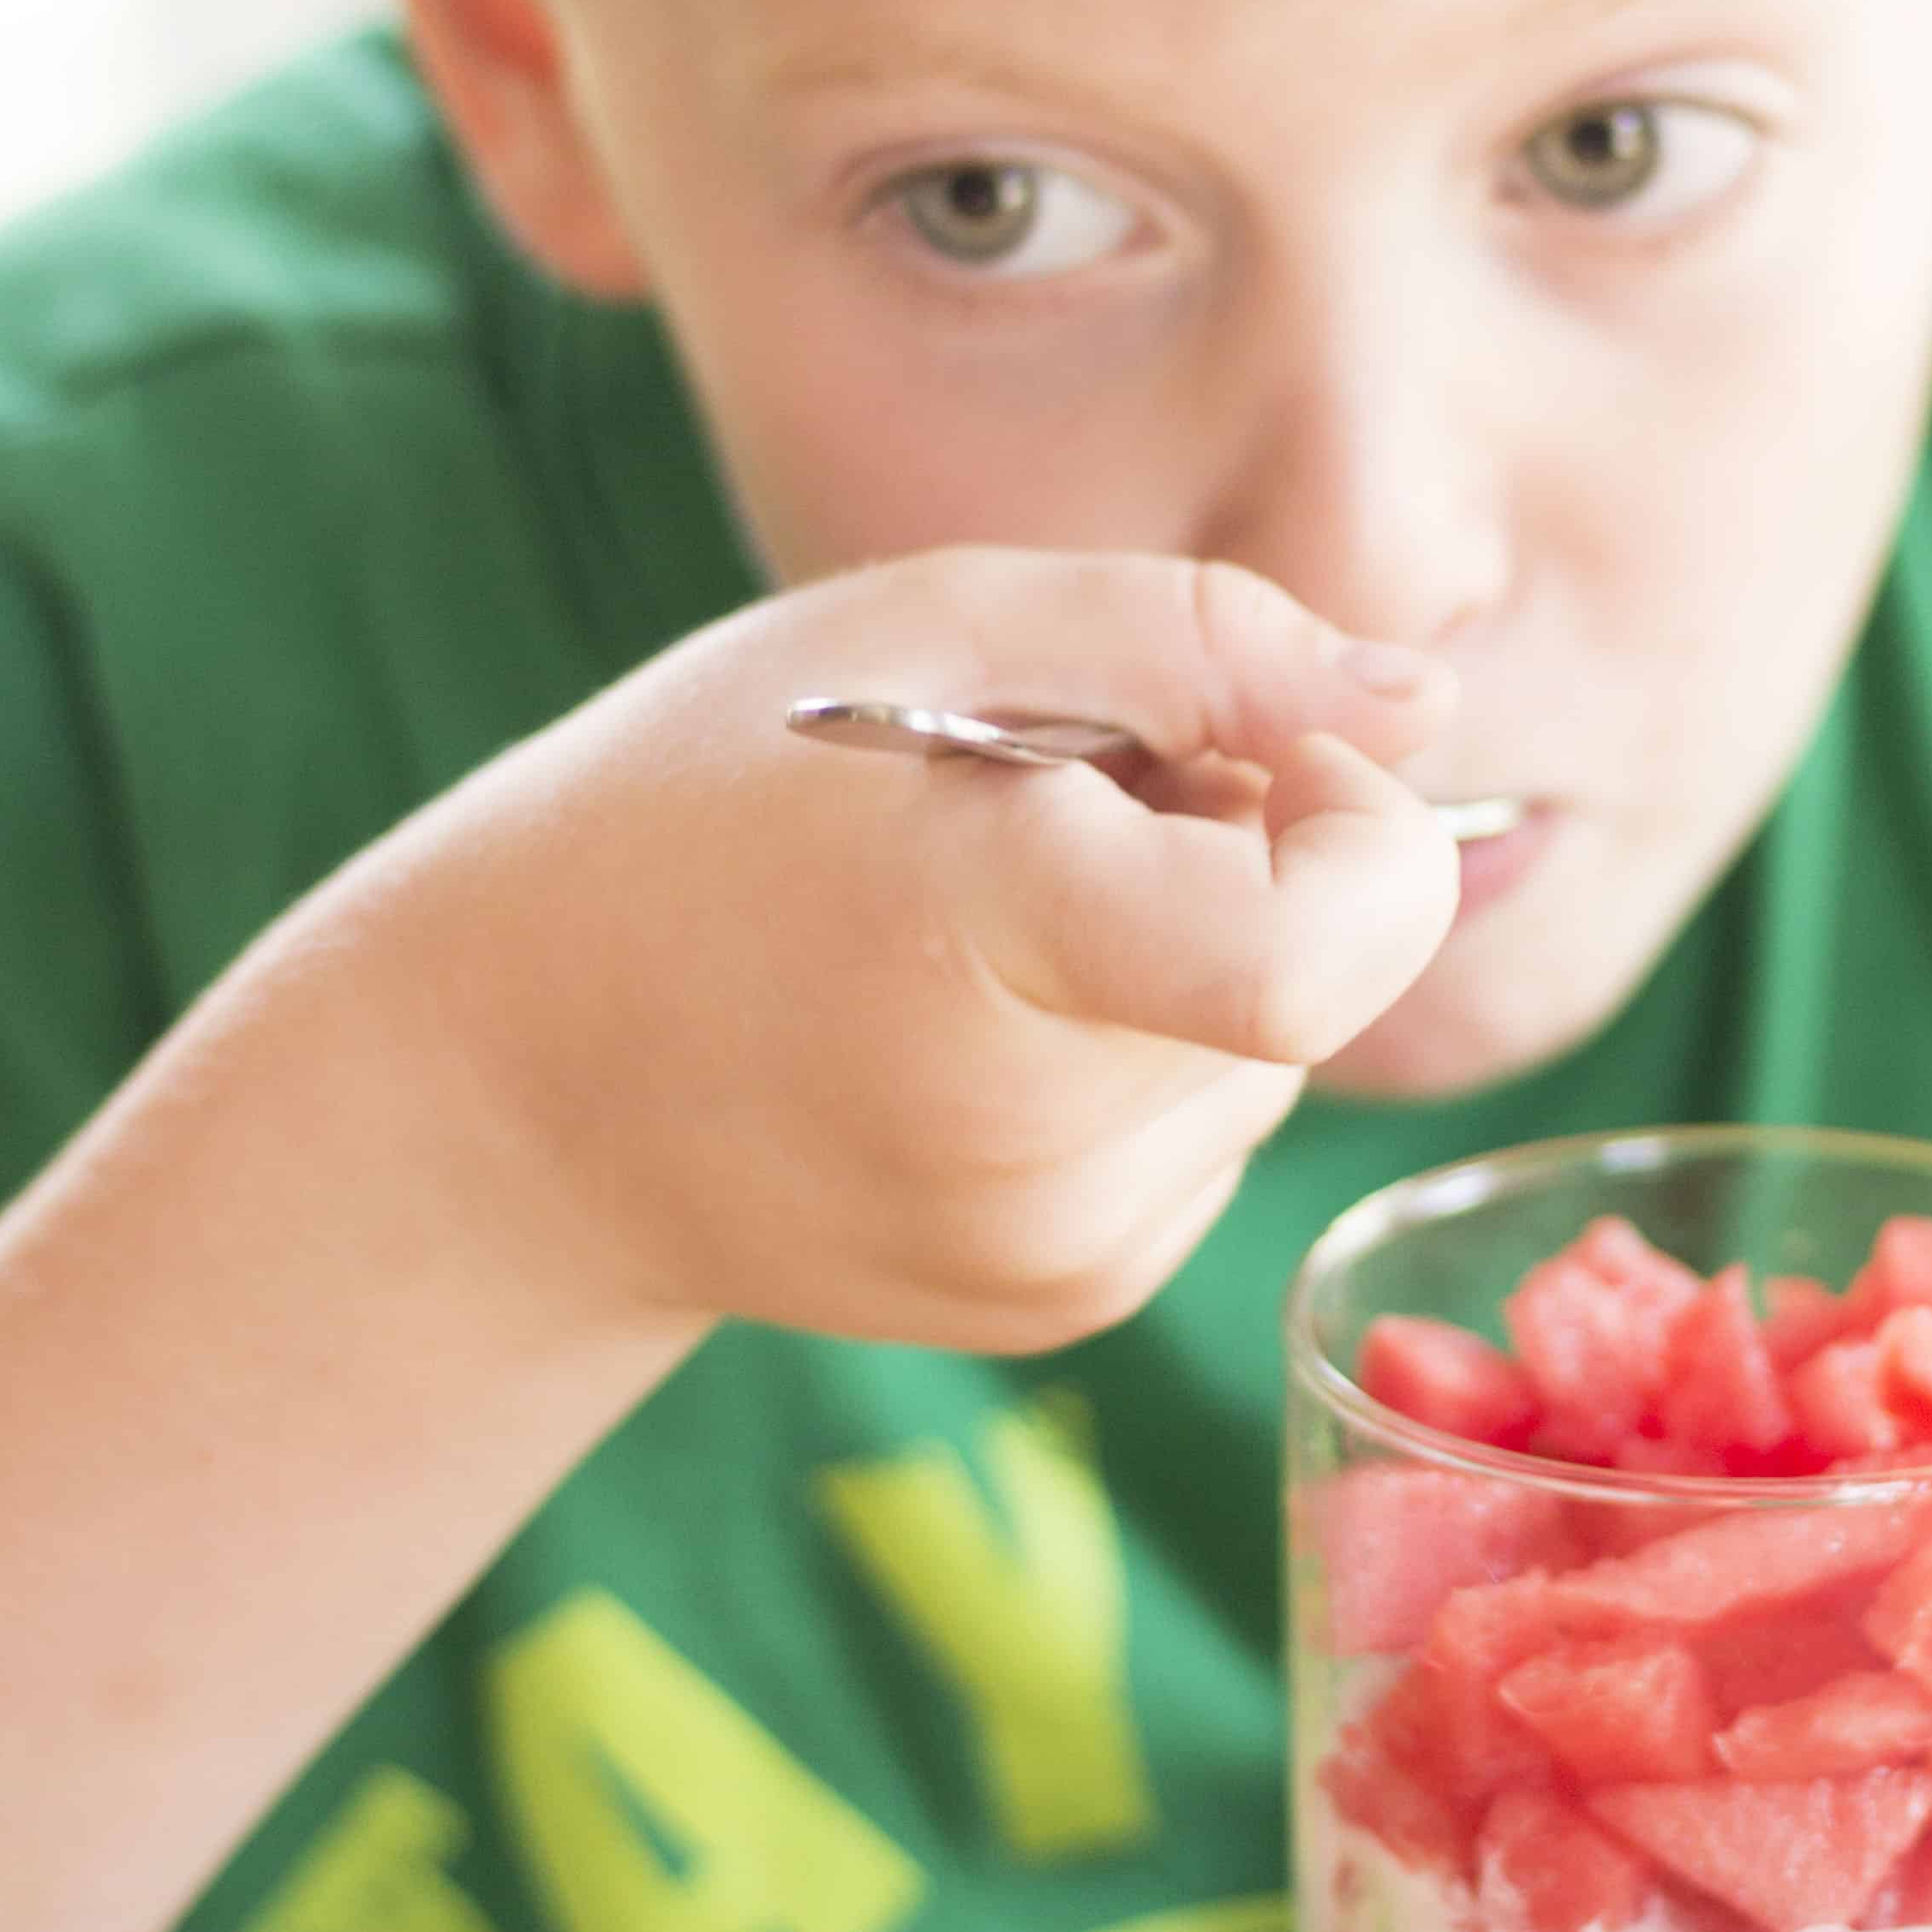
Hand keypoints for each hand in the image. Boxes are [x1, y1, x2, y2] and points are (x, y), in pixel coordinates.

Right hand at [381, 546, 1460, 1353]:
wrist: (508, 1082)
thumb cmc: (702, 805)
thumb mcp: (924, 629)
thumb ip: (1199, 638)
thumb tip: (1422, 707)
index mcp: (995, 948)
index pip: (1327, 947)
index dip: (1353, 824)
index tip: (1246, 753)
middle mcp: (1043, 1149)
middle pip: (1321, 971)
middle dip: (1242, 855)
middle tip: (1036, 812)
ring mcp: (1055, 1257)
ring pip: (1275, 1051)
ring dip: (1188, 950)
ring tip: (975, 918)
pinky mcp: (1061, 1303)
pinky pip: (1209, 1131)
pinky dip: (1137, 1047)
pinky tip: (970, 1019)